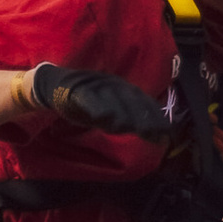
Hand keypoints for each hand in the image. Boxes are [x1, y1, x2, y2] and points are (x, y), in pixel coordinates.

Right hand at [28, 61, 170, 143]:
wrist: (56, 86)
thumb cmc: (87, 101)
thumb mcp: (110, 112)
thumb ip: (129, 122)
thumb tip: (154, 136)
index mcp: (123, 88)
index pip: (144, 103)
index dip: (156, 117)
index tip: (167, 133)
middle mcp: (113, 85)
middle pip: (133, 102)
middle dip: (145, 119)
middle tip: (157, 134)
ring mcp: (97, 87)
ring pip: (114, 101)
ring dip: (125, 114)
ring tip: (134, 128)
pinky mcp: (79, 90)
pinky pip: (90, 99)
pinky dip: (98, 107)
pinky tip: (106, 117)